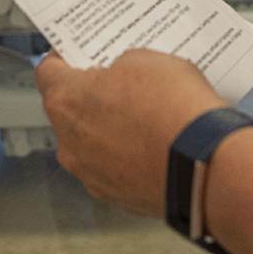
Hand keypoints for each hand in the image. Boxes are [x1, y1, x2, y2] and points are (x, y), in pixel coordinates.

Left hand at [36, 48, 229, 217]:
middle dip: (91, 98)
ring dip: (110, 131)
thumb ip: (121, 66)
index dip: (63, 60)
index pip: (47, 73)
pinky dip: (128, 159)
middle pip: (69, 112)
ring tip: (146, 118)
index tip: (76, 55)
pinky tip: (154, 146)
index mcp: (66, 101)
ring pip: (91, 145)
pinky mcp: (116, 197)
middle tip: (120, 86)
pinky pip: (115, 170)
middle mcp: (70, 143)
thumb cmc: (173, 111)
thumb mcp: (147, 60)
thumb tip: (122, 75)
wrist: (205, 165)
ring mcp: (91, 175)